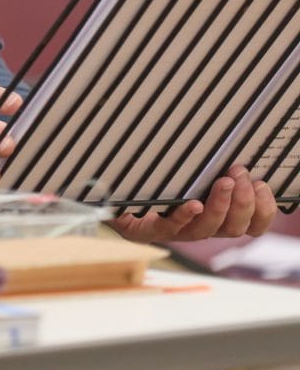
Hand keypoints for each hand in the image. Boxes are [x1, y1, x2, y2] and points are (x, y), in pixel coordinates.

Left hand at [110, 166, 275, 243]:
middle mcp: (197, 227)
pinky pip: (169, 228)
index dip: (262, 210)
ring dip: (219, 205)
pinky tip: (193, 204)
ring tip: (224, 182)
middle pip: (232, 228)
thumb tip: (231, 139)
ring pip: (205, 229)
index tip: (263, 185)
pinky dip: (183, 216)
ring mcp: (173, 231)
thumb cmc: (152, 177)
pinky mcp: (146, 230)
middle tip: (239, 175)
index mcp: (213, 217)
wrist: (107, 191)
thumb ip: (207, 163)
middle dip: (242, 202)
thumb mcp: (184, 168)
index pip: (249, 225)